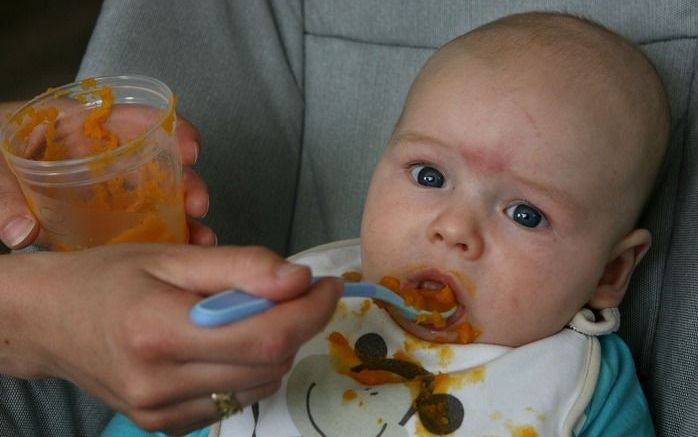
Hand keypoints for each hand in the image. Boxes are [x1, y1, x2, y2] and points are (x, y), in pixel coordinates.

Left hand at [0, 104, 213, 247]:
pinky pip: (140, 224)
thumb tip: (21, 233)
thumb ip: (4, 198)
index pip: (135, 120)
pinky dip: (164, 236)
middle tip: (197, 204)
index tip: (191, 149)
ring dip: (184, 216)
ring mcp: (106, 189)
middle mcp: (102, 157)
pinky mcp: (102, 218)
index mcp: (79, 127)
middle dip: (187, 182)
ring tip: (200, 238)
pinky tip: (178, 251)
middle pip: (159, 163)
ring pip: (157, 198)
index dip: (171, 130)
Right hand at [0, 244, 341, 434]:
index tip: (326, 285)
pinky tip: (226, 346)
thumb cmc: (108, 278)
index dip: (309, 311)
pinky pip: (235, 401)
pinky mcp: (165, 426)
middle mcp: (160, 383)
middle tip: (292, 293)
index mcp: (159, 331)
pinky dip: (248, 371)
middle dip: (297, 325)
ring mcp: (162, 413)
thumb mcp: (172, 256)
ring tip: (251, 316)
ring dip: (274, 349)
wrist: (49, 322)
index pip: (264, 336)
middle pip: (269, 364)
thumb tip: (299, 280)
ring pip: (259, 385)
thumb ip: (240, 267)